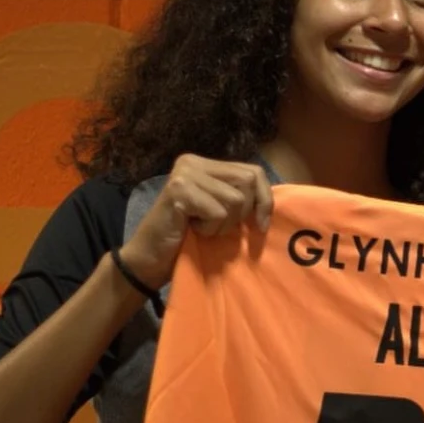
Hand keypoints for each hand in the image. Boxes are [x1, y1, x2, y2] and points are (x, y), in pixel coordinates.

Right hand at [118, 155, 272, 290]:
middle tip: (219, 226)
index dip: (264, 200)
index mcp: (205, 163)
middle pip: (248, 181)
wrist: (151, 260)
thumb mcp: (221, 213)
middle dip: (243, 213)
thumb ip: (241, 198)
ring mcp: (184, 174)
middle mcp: (193, 162)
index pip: (254, 171)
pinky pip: (218, 212)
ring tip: (201, 227)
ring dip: (224, 224)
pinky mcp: (179, 191)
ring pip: (235, 199)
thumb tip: (273, 199)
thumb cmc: (189, 239)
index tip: (260, 226)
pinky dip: (211, 229)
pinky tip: (192, 230)